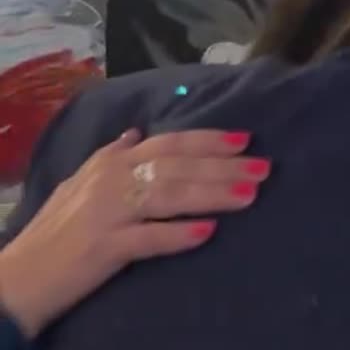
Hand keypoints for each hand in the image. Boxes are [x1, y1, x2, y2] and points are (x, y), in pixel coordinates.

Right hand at [0, 129, 269, 337]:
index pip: (168, 144)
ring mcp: (106, 213)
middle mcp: (109, 181)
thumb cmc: (56, 231)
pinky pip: (146, 238)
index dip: (208, 140)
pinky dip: (177, 234)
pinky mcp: (102, 248)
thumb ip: (112, 156)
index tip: (245, 140)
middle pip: (177, 166)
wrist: (19, 277)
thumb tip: (138, 133)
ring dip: (212, 194)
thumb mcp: (79, 184)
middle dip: (223, 166)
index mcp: (110, 164)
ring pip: (169, 196)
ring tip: (249, 196)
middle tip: (264, 169)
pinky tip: (207, 232)